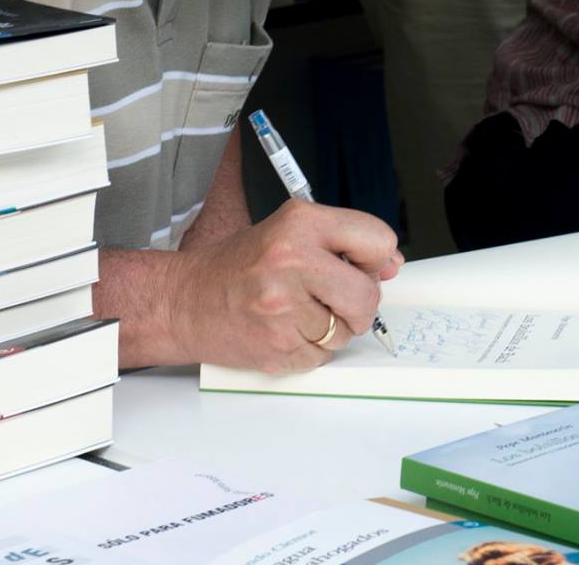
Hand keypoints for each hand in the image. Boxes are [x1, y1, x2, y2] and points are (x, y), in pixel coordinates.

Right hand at [168, 199, 401, 373]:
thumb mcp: (290, 232)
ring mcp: (283, 308)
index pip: (377, 240)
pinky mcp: (278, 347)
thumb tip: (392, 264)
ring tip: (297, 311)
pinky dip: (310, 348)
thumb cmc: (239, 265)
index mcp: (300, 223)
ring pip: (346, 331)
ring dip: (331, 327)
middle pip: (368, 295)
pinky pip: (322, 356)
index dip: (375, 258)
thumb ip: (343, 243)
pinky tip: (284, 330)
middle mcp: (292, 261)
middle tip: (332, 296)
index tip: (360, 264)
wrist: (186, 301)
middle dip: (358, 302)